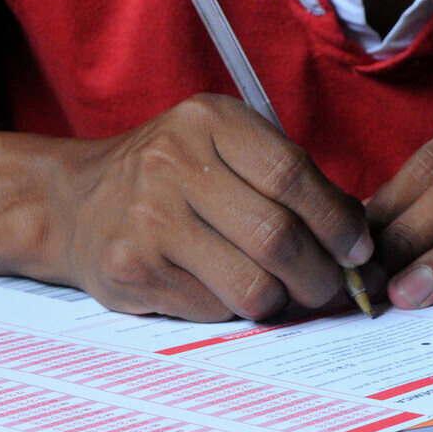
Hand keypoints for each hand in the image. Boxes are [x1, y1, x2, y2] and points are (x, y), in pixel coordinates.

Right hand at [43, 94, 372, 321]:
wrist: (74, 202)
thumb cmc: (169, 176)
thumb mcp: (220, 145)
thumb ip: (285, 178)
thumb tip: (359, 236)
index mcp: (207, 121)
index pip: (294, 175)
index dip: (338, 221)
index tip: (358, 248)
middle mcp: (172, 165)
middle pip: (279, 237)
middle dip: (322, 274)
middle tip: (333, 285)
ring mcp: (148, 221)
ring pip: (253, 285)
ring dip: (285, 301)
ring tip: (288, 293)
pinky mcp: (134, 272)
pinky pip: (216, 309)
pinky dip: (237, 309)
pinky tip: (228, 290)